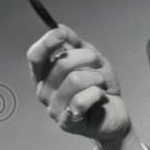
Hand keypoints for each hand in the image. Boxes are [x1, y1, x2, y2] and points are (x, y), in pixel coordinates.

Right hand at [26, 24, 132, 142]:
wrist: (114, 115)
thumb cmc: (99, 87)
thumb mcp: (91, 60)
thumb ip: (75, 44)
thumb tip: (59, 27)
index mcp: (45, 75)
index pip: (35, 56)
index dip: (47, 42)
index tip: (62, 34)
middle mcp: (44, 92)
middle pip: (61, 63)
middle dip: (88, 57)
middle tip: (98, 64)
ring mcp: (53, 109)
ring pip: (75, 80)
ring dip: (96, 77)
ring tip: (100, 84)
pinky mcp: (67, 123)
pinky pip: (82, 100)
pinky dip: (97, 93)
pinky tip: (100, 98)